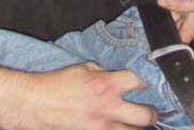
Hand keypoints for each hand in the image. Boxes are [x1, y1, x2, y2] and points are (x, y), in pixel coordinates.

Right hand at [12, 62, 157, 129]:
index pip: (139, 80)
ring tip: (135, 118)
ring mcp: (102, 128)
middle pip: (146, 116)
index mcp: (106, 85)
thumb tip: (121, 76)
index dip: (151, 77)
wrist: (37, 104)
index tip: (156, 77)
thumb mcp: (84, 68)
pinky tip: (119, 125)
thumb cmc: (58, 83)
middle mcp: (108, 108)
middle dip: (152, 112)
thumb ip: (106, 72)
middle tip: (151, 107)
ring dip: (136, 125)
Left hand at [156, 0, 193, 42]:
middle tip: (160, 21)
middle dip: (179, 27)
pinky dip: (169, 23)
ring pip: (185, 25)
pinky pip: (177, 20)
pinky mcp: (184, 9)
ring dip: (173, 28)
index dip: (180, 4)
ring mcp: (193, 8)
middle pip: (193, 23)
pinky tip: (158, 24)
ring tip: (158, 29)